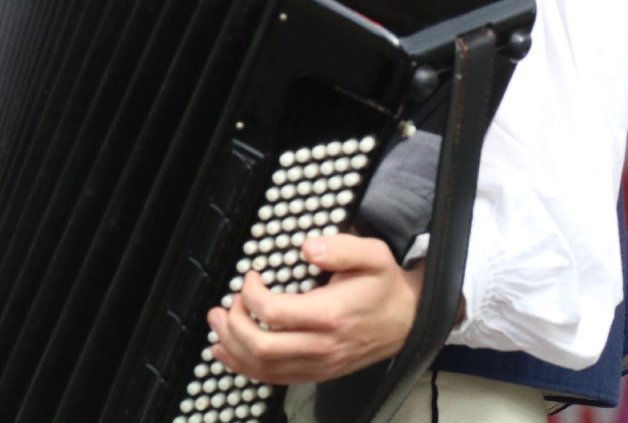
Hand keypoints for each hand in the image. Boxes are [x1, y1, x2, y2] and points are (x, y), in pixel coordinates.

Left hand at [207, 233, 423, 383]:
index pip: (273, 313)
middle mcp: (322, 346)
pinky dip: (244, 367)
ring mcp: (319, 364)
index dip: (250, 294)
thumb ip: (341, 248)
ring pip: (263, 368)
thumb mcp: (373, 255)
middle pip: (261, 346)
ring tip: (218, 323)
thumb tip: (308, 248)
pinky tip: (227, 352)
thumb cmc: (385, 287)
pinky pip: (274, 379)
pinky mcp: (317, 373)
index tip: (250, 277)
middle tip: (227, 302)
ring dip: (232, 346)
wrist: (409, 320)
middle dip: (232, 323)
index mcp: (330, 315)